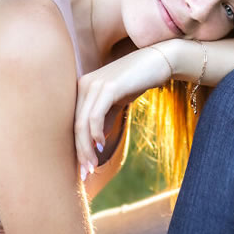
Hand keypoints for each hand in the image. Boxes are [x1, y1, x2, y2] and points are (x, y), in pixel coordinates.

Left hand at [74, 46, 172, 176]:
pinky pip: (95, 115)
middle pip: (74, 125)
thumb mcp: (118, 101)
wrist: (158, 60)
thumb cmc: (138, 80)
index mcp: (83, 88)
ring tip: (94, 165)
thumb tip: (97, 141)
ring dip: (86, 148)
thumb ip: (105, 117)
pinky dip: (96, 133)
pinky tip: (102, 144)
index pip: (74, 122)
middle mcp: (84, 84)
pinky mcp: (108, 87)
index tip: (84, 167)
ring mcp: (94, 84)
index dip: (77, 146)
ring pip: (82, 123)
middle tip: (87, 173)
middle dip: (80, 152)